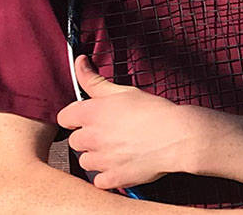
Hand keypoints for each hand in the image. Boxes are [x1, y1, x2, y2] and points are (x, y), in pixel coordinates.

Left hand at [56, 55, 209, 188]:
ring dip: (97, 157)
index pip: (64, 117)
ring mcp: (101, 161)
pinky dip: (108, 175)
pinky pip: (99, 180)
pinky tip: (123, 164)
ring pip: (85, 161)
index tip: (90, 117)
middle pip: (75, 141)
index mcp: (91, 114)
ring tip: (119, 149)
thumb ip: (95, 79)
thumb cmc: (154, 112)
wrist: (178, 136)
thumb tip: (79, 63)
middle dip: (89, 138)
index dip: (77, 117)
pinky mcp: (112, 179)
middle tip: (111, 133)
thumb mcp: (123, 90)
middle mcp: (91, 138)